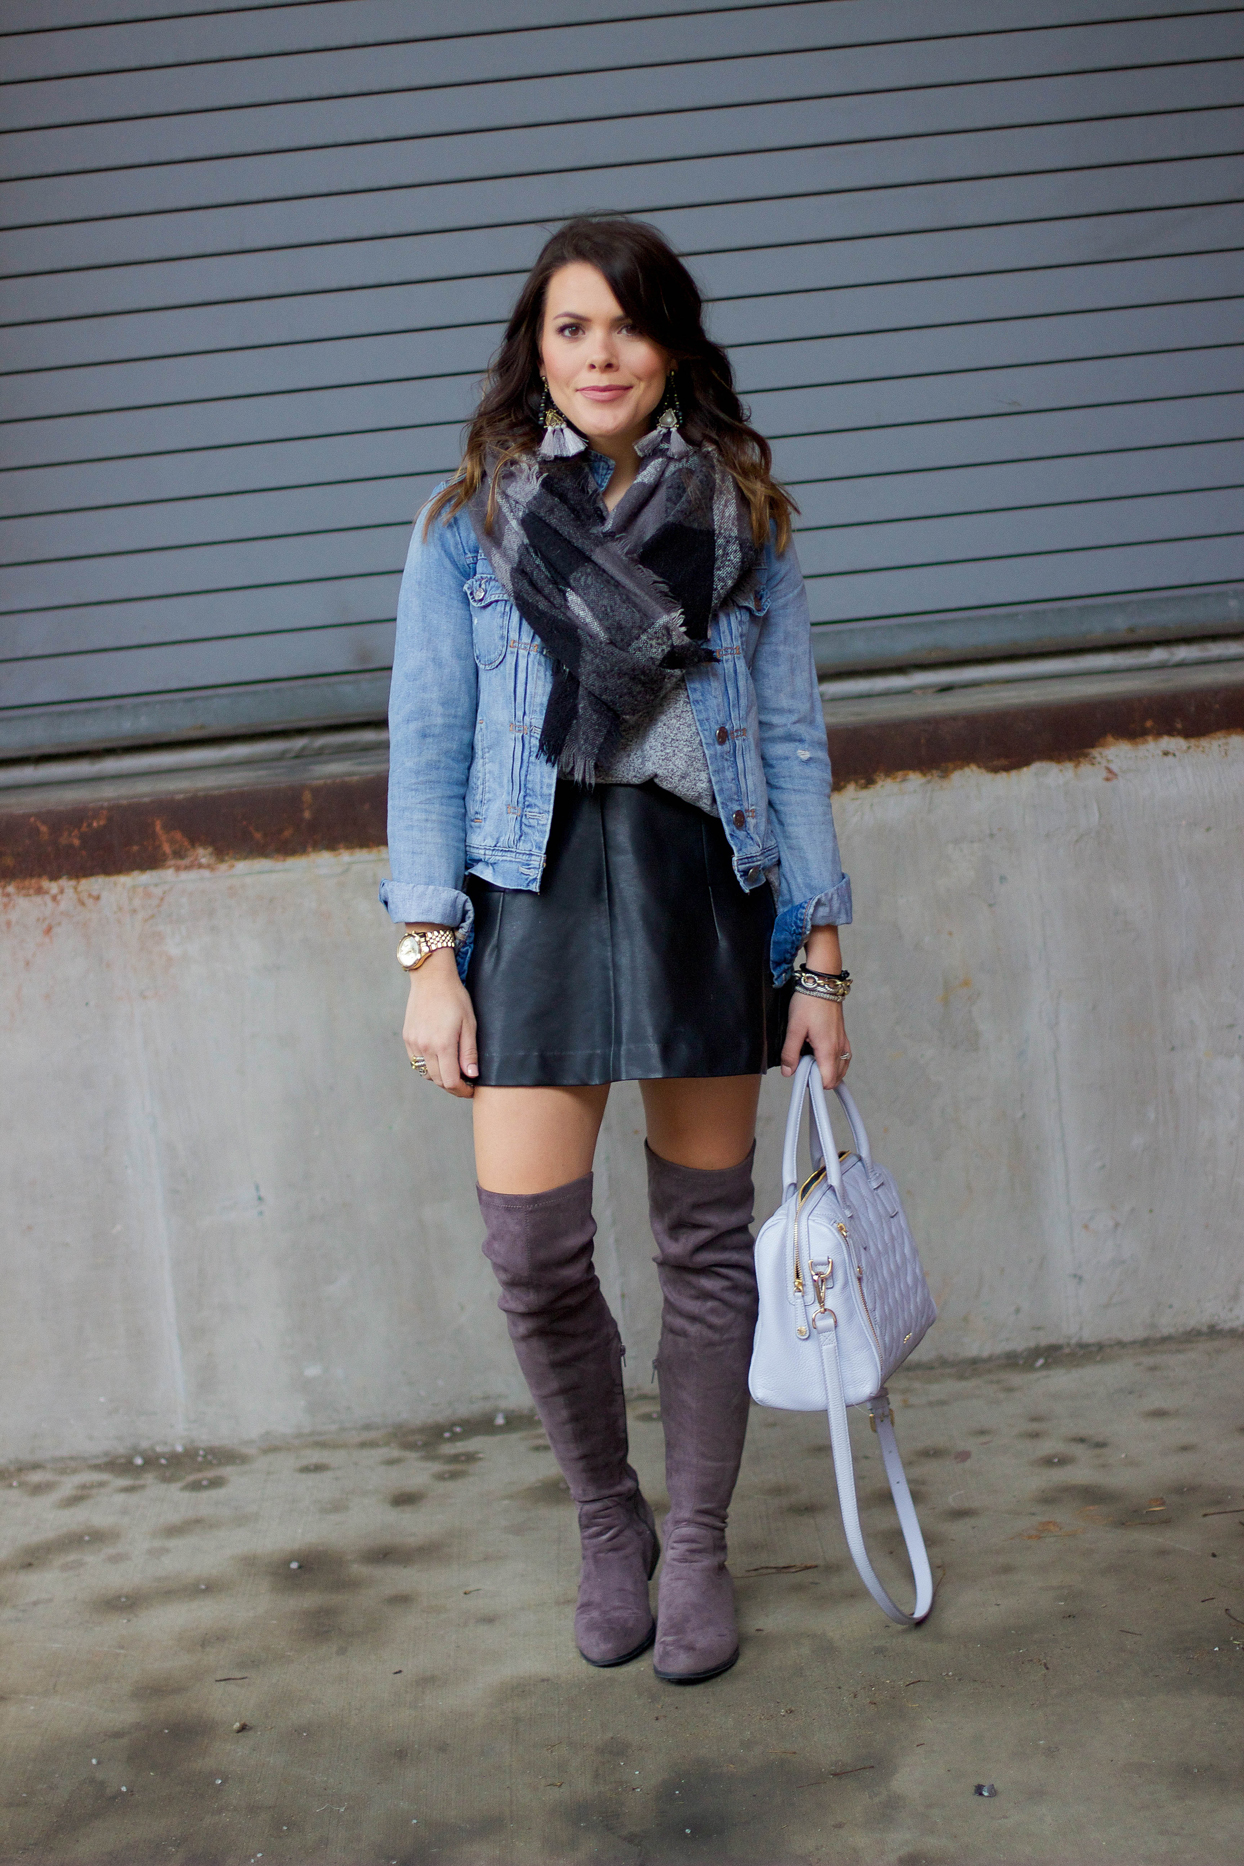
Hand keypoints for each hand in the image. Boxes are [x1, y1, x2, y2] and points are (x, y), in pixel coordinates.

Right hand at [403, 948, 478, 1096]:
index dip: (462, 1090)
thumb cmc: (454, 998)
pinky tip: (440, 1057)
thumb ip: (469, 1052)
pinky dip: (428, 1065)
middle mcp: (425, 1047)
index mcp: (442, 1044)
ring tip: (453, 1069)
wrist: (431, 978)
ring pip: (426, 1073)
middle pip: (438, 1080)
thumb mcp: (469, 1023)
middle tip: (465, 1082)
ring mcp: (413, 1043)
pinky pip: (417, 1061)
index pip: (450, 1082)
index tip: (471, 1089)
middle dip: (453, 1086)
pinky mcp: (407, 1038)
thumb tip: (472, 1075)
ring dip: (440, 1076)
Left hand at [780, 992, 850, 1090]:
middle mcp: (839, 1048)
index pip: (828, 1081)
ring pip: (841, 1069)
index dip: (814, 1084)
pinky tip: (821, 1056)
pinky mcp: (843, 1036)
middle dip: (820, 1079)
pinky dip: (834, 1063)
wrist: (822, 983)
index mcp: (828, 1049)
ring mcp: (843, 1042)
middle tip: (803, 1067)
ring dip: (827, 1071)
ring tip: (810, 1060)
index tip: (801, 1076)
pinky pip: (843, 1058)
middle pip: (836, 1078)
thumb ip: (790, 1053)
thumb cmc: (809, 1002)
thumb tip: (788, 1072)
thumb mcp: (794, 1028)